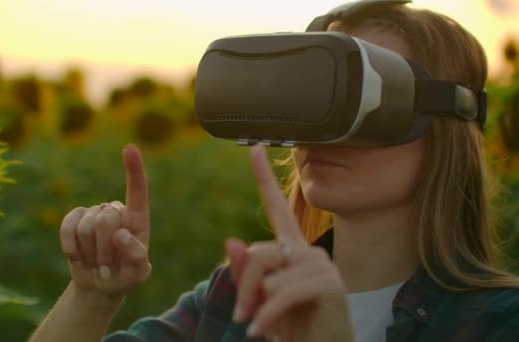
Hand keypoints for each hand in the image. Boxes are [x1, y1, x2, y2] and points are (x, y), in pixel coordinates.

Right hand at [59, 144, 150, 299]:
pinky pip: (67, 228)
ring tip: (97, 263)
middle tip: (108, 267)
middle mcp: (115, 210)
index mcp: (137, 218)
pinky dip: (72, 248)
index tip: (130, 148)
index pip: (137, 190)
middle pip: (105, 220)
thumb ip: (137, 257)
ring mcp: (93, 213)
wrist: (100, 284)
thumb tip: (121, 235)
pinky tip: (79, 258)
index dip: (134, 169)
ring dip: (90, 253)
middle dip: (104, 250)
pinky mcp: (73, 219)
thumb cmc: (124, 276)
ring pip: (86, 227)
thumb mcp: (138, 274)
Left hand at [226, 145, 352, 341]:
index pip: (277, 208)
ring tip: (255, 326)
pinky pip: (285, 291)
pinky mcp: (331, 284)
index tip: (254, 148)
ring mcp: (322, 265)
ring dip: (255, 304)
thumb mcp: (260, 301)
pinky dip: (267, 314)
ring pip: (269, 271)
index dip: (264, 178)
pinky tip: (261, 331)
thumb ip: (244, 274)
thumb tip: (231, 241)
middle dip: (243, 286)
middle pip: (258, 252)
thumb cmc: (290, 327)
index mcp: (290, 251)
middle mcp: (307, 251)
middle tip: (241, 315)